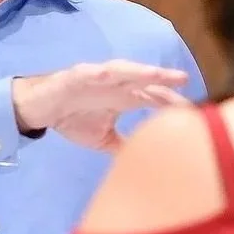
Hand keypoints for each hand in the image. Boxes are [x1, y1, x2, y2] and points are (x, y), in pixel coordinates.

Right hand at [11, 61, 188, 151]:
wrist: (41, 109)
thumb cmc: (73, 118)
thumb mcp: (104, 139)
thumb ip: (124, 146)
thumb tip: (142, 162)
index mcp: (125, 97)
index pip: (154, 98)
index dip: (171, 102)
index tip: (192, 109)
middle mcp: (116, 85)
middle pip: (144, 81)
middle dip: (162, 80)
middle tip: (183, 80)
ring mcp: (98, 78)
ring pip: (122, 71)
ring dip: (138, 71)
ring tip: (153, 72)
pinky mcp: (77, 76)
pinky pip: (89, 73)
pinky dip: (99, 73)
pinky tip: (108, 74)